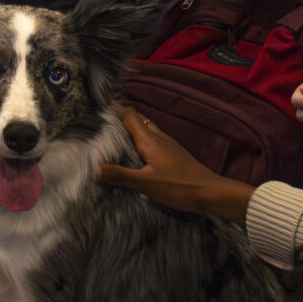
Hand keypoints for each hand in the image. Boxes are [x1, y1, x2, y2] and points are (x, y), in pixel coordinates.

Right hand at [99, 104, 256, 223]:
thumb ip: (119, 175)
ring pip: (146, 131)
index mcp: (150, 140)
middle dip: (119, 120)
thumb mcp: (145, 184)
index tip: (97, 110)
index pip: (129, 115)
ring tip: (114, 140)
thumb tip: (91, 168)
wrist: (210, 192)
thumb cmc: (178, 186)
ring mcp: (169, 145)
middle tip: (101, 126)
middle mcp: (159, 137)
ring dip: (131, 131)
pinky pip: (153, 142)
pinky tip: (137, 156)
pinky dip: (141, 143)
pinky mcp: (174, 155)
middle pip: (137, 121)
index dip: (114, 109)